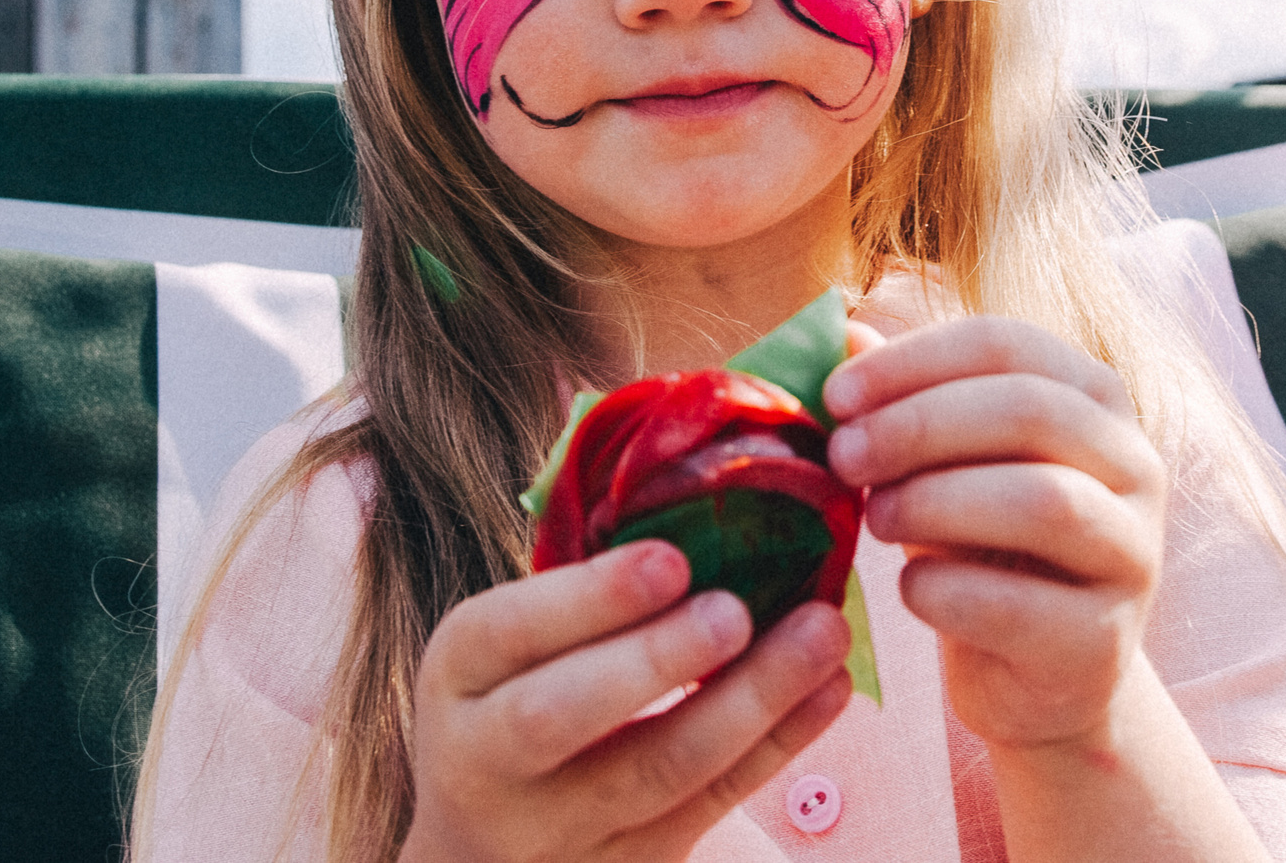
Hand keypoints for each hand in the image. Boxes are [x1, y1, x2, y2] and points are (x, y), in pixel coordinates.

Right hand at [399, 540, 852, 862]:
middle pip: (558, 717)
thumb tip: (685, 461)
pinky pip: (710, 807)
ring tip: (822, 633)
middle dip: (651, 662)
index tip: (671, 558)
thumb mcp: (509, 644)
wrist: (486, 850)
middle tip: (735, 611)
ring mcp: (556, 828)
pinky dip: (776, 747)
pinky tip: (828, 690)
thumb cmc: (518, 696)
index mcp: (458, 674)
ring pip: (653, 773)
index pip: (506, 631)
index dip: (589, 598)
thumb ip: (578, 581)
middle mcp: (486, 758)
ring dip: (749, 703)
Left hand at [823, 317, 1167, 751]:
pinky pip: (1019, 606)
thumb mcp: (939, 464)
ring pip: (1045, 501)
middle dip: (919, 425)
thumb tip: (840, 331)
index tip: (835, 395)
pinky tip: (910, 590)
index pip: (1007, 344)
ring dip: (935, 501)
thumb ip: (902, 399)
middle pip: (1030, 410)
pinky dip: (944, 591)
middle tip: (842, 456)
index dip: (913, 360)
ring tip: (871, 518)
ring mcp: (1132, 555)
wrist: (1032, 682)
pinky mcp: (1104, 643)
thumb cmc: (981, 549)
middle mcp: (1135, 466)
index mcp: (1095, 399)